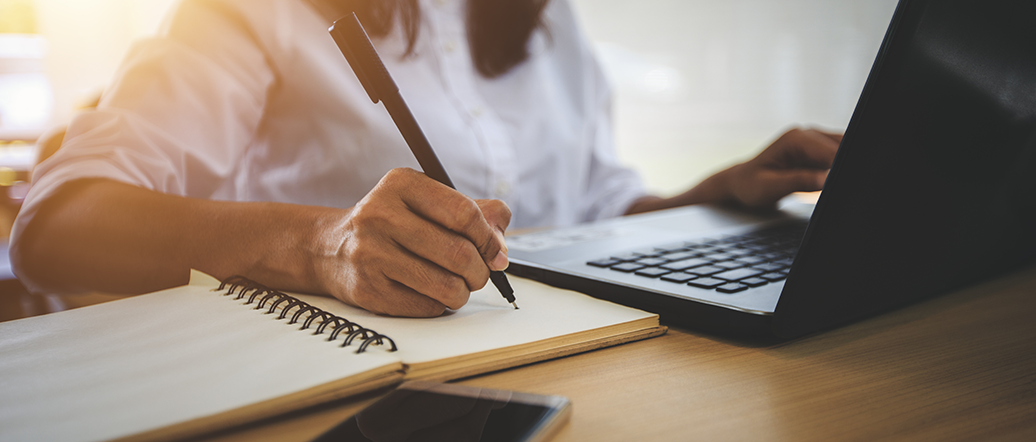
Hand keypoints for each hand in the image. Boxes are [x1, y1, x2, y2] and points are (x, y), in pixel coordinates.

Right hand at [314, 168, 510, 316]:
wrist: (330, 248)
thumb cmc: (392, 224)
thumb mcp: (427, 202)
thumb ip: (474, 213)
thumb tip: (501, 246)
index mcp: (401, 184)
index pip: (463, 213)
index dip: (489, 238)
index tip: (496, 253)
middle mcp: (380, 215)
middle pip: (458, 253)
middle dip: (480, 271)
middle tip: (478, 274)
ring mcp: (370, 253)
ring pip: (446, 286)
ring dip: (462, 291)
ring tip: (457, 285)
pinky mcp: (367, 289)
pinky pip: (427, 306)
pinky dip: (439, 304)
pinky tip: (429, 292)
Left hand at [625, 127, 841, 214]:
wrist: (740, 184)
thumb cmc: (750, 186)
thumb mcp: (771, 187)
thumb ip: (799, 181)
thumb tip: (826, 179)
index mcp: (795, 138)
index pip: (832, 150)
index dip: (843, 167)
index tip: (850, 181)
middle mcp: (807, 134)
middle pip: (844, 147)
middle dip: (849, 166)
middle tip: (850, 187)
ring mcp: (814, 142)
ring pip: (845, 152)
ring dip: (845, 169)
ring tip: (844, 186)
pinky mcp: (819, 152)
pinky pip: (838, 159)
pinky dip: (841, 171)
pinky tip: (834, 183)